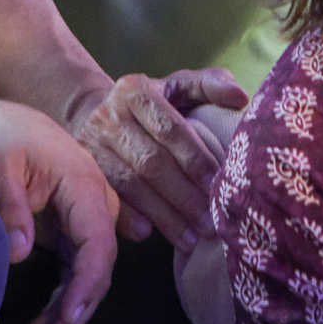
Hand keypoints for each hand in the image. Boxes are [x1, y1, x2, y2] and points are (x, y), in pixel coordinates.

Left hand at [0, 99, 120, 323]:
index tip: (68, 318)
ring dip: (67, 317)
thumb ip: (9, 204)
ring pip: (86, 279)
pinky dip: (58, 305)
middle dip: (76, 314)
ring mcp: (85, 224)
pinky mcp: (70, 237)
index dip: (86, 286)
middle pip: (97, 270)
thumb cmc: (1, 140)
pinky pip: (72, 277)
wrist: (1, 125)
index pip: (98, 244)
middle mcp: (94, 208)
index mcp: (84, 186)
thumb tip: (19, 251)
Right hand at [67, 70, 248, 249]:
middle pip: (151, 162)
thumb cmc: (152, 104)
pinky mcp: (83, 171)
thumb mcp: (179, 85)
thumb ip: (210, 85)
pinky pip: (107, 198)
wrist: (97, 112)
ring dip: (163, 215)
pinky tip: (150, 233)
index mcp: (136, 91)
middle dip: (184, 196)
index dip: (196, 161)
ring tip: (191, 238)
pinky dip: (128, 218)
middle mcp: (108, 116)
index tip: (219, 186)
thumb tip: (240, 98)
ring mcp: (90, 145)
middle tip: (210, 223)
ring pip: (130, 185)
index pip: (170, 130)